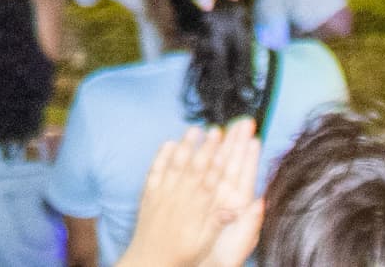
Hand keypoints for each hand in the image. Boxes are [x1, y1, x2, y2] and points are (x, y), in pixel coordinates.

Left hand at [118, 121, 261, 266]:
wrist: (149, 259)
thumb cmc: (180, 253)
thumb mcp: (204, 242)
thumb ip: (216, 223)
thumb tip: (235, 209)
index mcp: (196, 209)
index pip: (211, 180)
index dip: (219, 162)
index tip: (227, 146)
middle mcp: (180, 197)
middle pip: (195, 167)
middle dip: (206, 147)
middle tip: (216, 130)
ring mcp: (163, 193)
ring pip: (176, 164)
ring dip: (186, 145)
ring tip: (195, 129)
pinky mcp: (149, 194)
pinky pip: (155, 170)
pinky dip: (161, 156)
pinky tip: (169, 143)